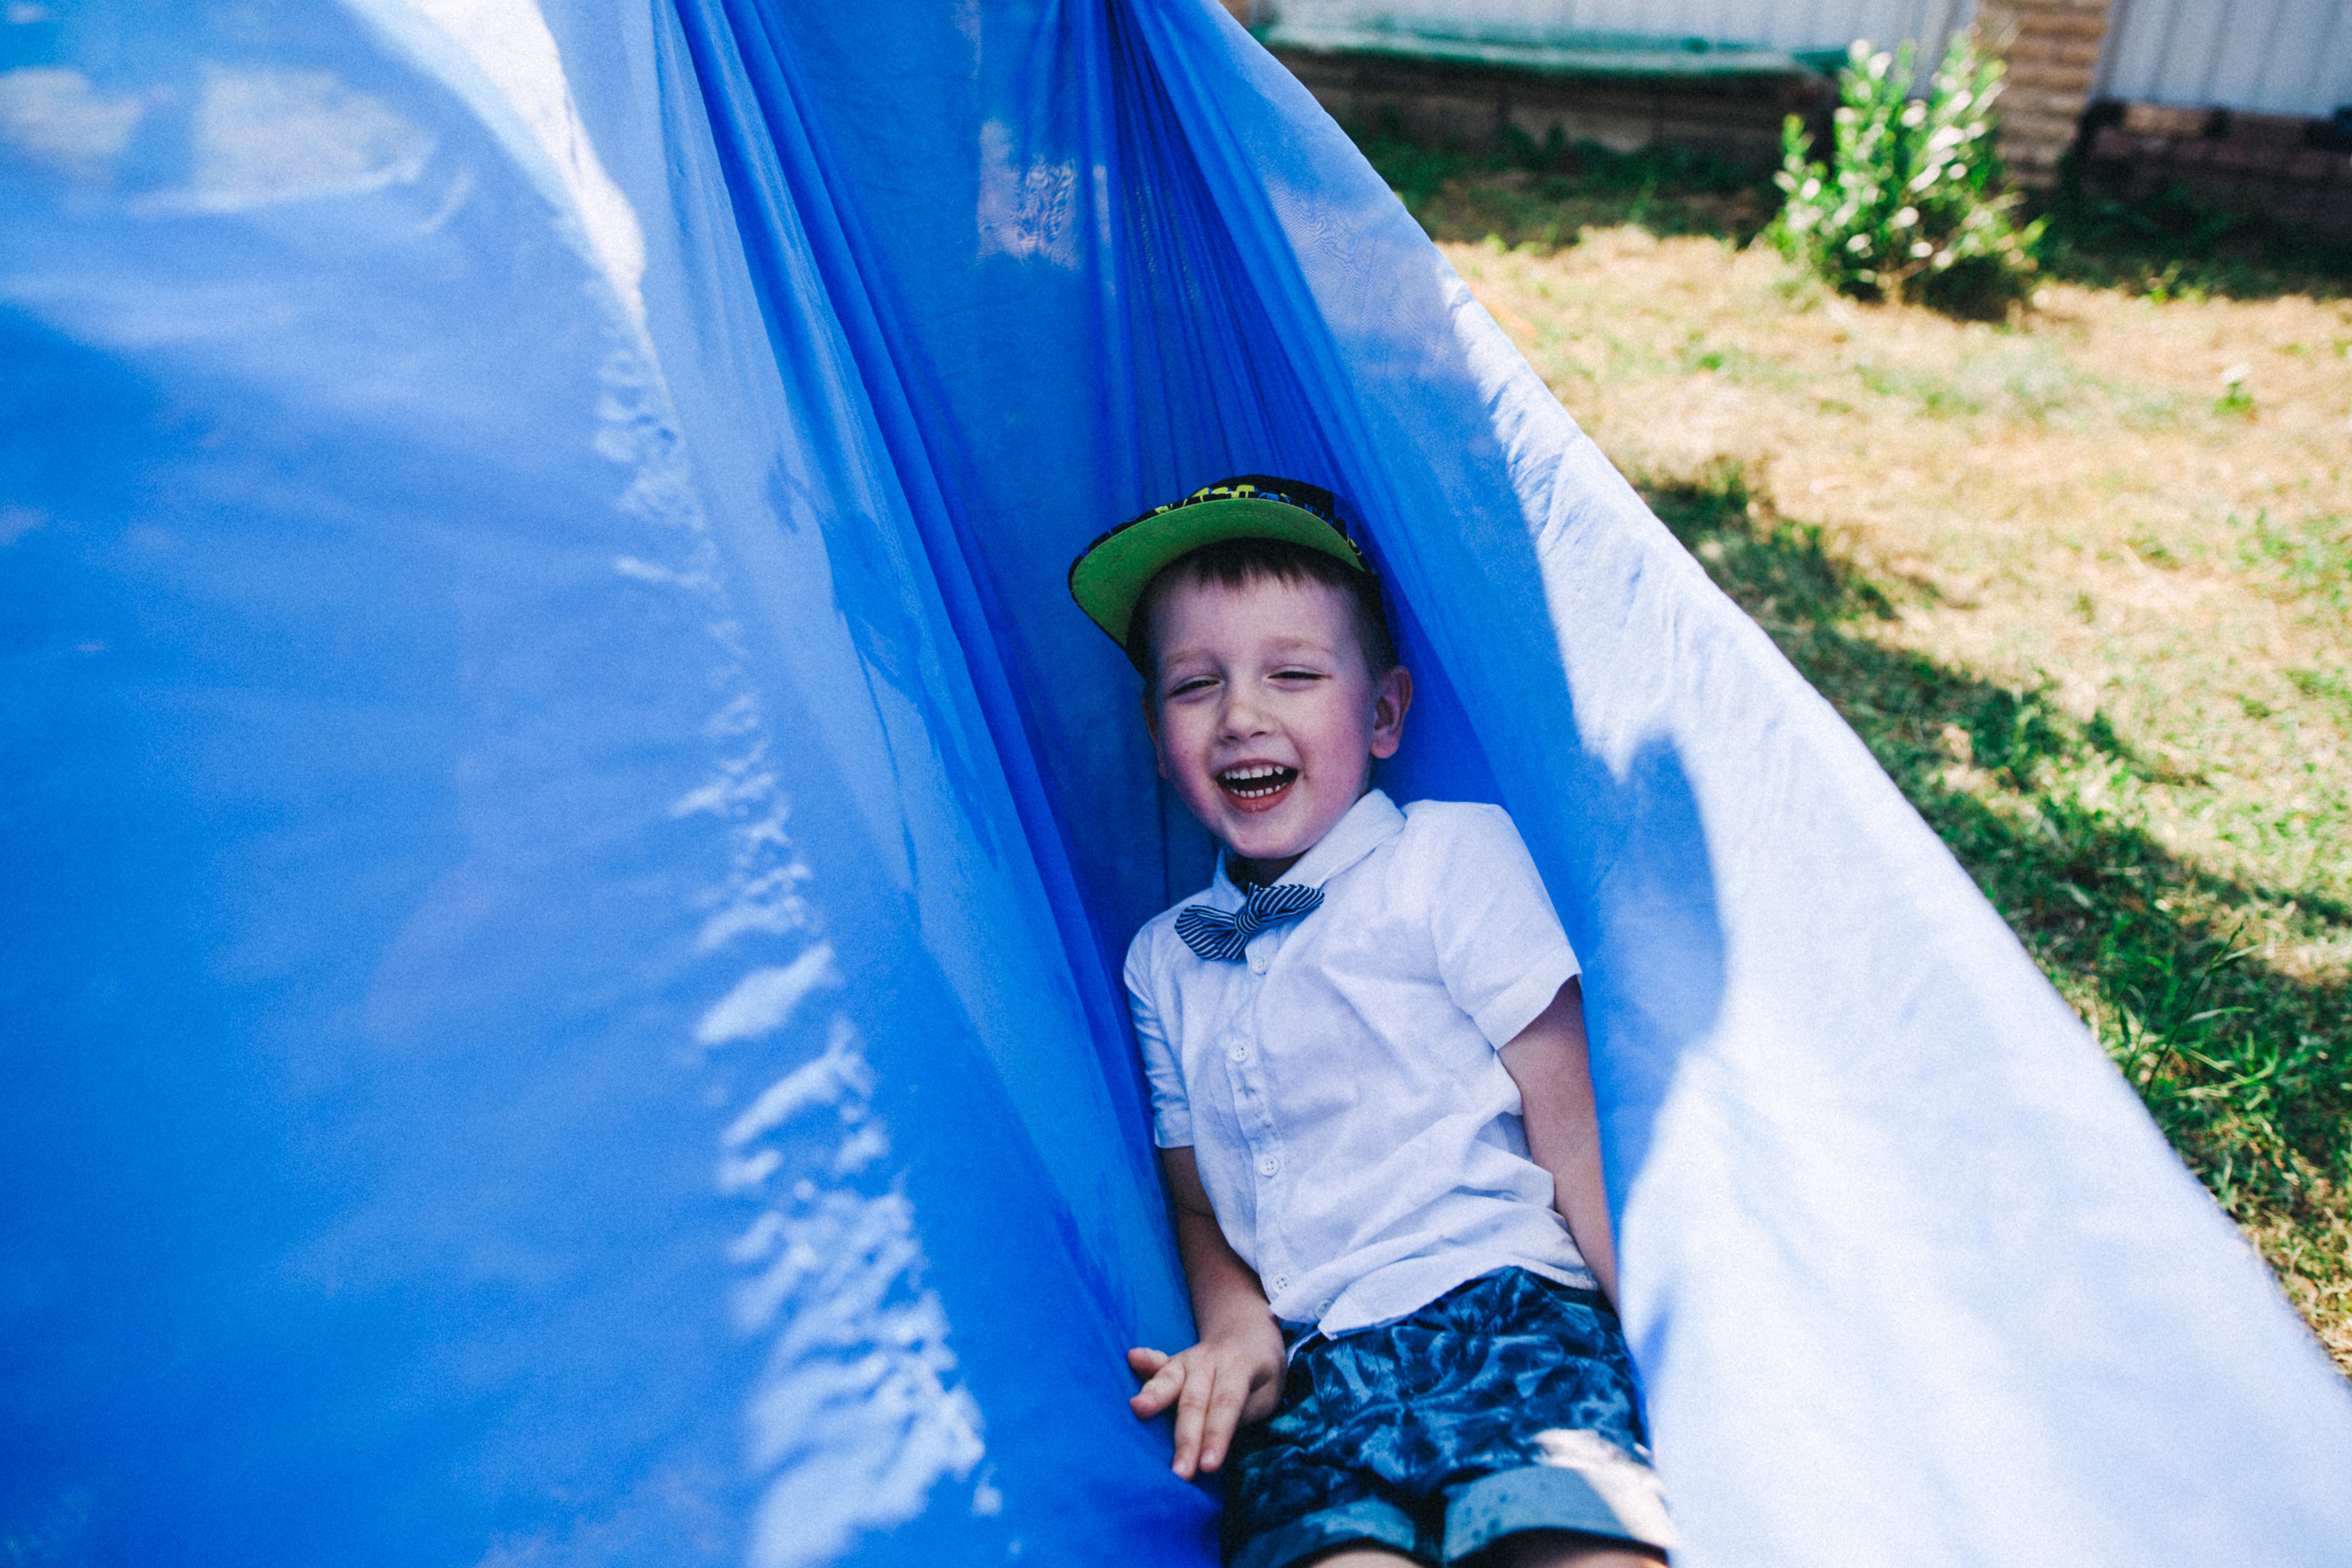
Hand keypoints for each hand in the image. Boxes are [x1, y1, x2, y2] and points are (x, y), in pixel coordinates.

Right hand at [1125, 1326, 1284, 1477]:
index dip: (1217, 1436)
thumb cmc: (1260, 1375)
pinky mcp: (1171, 1362)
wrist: (1247, 1334)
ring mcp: (1187, 1358)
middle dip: (1187, 1439)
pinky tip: (1133, 1357)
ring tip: (1138, 1409)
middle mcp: (1210, 1360)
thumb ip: (1242, 1412)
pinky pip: (1157, 1363)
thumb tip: (1212, 1436)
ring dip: (1155, 1396)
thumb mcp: (1269, 1393)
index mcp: (1239, 1366)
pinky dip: (1145, 1361)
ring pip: (1170, 1379)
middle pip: (1195, 1401)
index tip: (1208, 1467)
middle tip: (1179, 1472)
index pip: (1226, 1405)